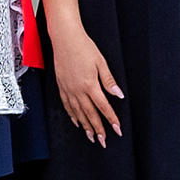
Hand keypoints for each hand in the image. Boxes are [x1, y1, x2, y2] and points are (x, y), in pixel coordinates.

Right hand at [51, 27, 123, 144]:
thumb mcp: (101, 62)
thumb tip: (118, 94)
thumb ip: (109, 80)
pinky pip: (67, 106)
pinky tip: (77, 122)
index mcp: (89, 84)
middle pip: (90, 114)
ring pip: (78, 113)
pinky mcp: (61, 87)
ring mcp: (68, 89)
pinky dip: (72, 116)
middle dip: (98, 129)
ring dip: (85, 126)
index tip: (117, 129)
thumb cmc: (83, 47)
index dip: (111, 119)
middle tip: (103, 140)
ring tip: (91, 137)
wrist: (65, 38)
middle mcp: (77, 90)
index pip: (103, 106)